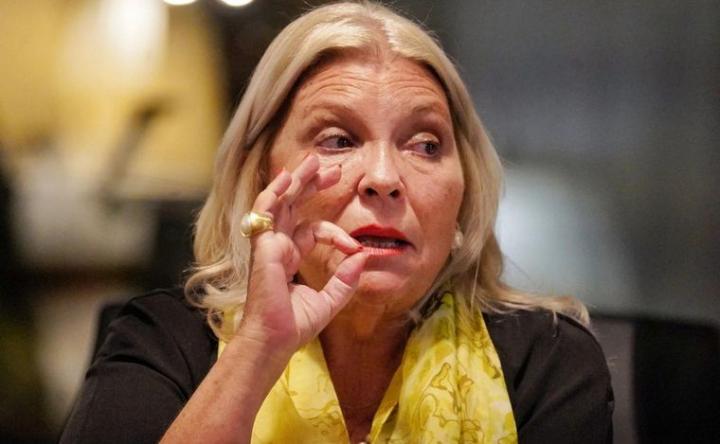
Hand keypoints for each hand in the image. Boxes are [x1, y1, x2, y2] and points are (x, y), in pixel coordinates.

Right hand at [237, 154, 366, 356]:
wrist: (275, 340)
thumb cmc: (295, 325)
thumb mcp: (329, 301)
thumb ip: (345, 280)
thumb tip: (363, 257)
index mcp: (290, 256)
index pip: (313, 230)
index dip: (336, 232)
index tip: (355, 245)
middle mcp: (278, 246)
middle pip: (293, 205)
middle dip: (312, 185)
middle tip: (332, 169)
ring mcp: (268, 244)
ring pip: (279, 202)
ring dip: (296, 180)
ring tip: (313, 161)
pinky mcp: (263, 247)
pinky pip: (265, 212)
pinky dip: (275, 193)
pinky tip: (288, 178)